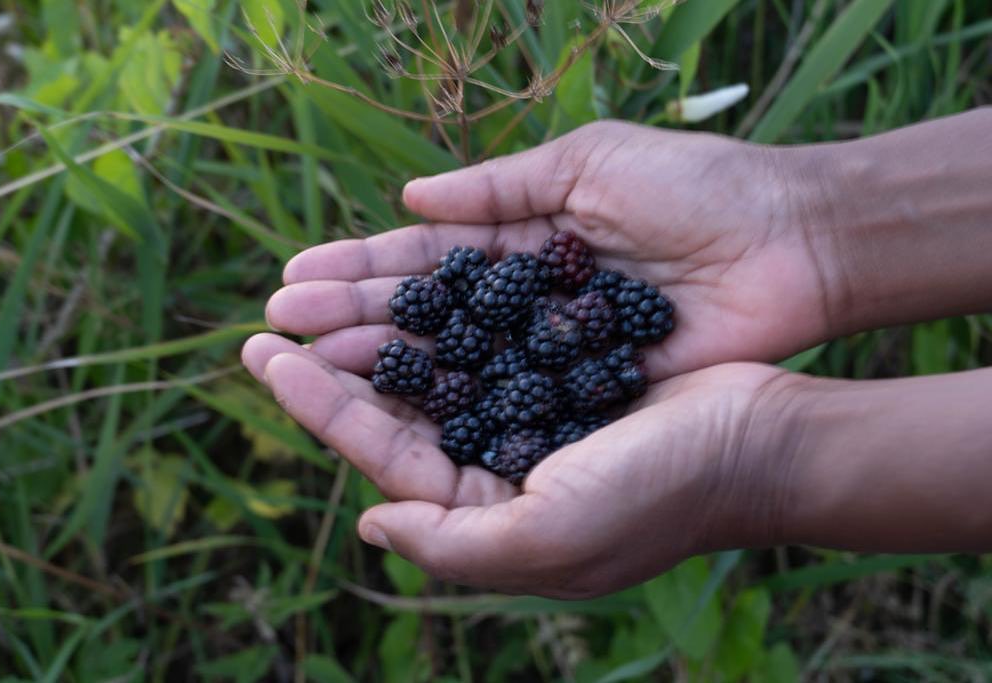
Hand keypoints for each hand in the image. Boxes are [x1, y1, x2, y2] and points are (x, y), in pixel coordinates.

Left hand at [243, 333, 794, 596]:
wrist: (760, 440)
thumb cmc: (657, 493)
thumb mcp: (547, 538)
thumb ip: (452, 544)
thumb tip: (371, 523)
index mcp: (490, 512)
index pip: (386, 456)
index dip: (323, 408)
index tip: (269, 359)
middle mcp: (502, 465)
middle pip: (400, 409)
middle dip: (337, 364)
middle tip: (274, 315)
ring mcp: (531, 415)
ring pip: (436, 367)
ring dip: (381, 330)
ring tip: (324, 290)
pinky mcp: (561, 369)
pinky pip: (485, 336)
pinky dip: (445, 310)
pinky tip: (410, 281)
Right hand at [263, 120, 832, 380]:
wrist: (791, 243)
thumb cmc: (695, 189)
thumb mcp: (587, 163)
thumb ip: (499, 187)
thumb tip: (409, 200)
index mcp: (522, 240)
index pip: (424, 262)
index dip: (359, 272)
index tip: (293, 280)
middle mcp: (525, 303)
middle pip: (425, 319)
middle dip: (351, 322)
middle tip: (276, 330)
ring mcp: (552, 354)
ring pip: (455, 367)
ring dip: (384, 368)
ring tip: (311, 369)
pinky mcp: (586, 393)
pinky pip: (511, 404)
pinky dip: (457, 410)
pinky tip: (399, 416)